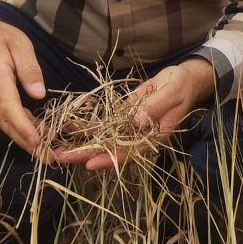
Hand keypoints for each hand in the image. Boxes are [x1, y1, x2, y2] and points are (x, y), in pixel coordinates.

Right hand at [0, 6, 53, 162]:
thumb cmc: (0, 38)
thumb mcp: (19, 44)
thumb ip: (29, 68)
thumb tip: (39, 94)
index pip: (9, 107)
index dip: (23, 127)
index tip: (38, 142)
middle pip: (9, 124)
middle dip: (29, 144)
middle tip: (50, 159)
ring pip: (8, 126)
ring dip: (27, 142)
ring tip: (49, 155)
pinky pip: (8, 120)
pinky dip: (23, 132)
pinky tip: (40, 139)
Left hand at [56, 57, 215, 171]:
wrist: (185, 79)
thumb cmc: (182, 86)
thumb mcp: (172, 93)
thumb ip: (155, 107)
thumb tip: (136, 121)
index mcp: (154, 137)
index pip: (129, 152)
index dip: (109, 159)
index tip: (89, 164)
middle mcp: (139, 136)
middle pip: (111, 149)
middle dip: (85, 154)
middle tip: (61, 157)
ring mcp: (130, 128)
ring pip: (104, 139)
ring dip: (81, 143)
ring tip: (57, 148)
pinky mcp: (125, 117)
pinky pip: (104, 125)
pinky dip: (87, 127)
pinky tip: (68, 128)